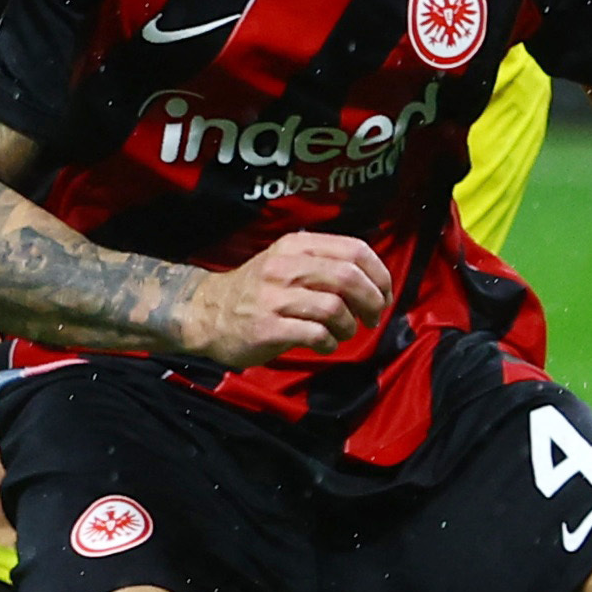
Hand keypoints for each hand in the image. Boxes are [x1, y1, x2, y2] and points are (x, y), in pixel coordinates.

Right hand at [179, 231, 392, 367]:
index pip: (354, 250)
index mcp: (296, 246)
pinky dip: (329, 343)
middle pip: (349, 277)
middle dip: (372, 301)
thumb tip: (373, 282)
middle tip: (373, 317)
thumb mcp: (285, 262)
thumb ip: (323, 264)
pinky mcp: (268, 327)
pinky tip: (324, 345)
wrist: (205, 313)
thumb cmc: (255, 291)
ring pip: (335, 308)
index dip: (380, 274)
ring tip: (343, 333)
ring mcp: (275, 297)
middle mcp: (286, 266)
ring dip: (349, 326)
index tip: (385, 294)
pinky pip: (316, 334)